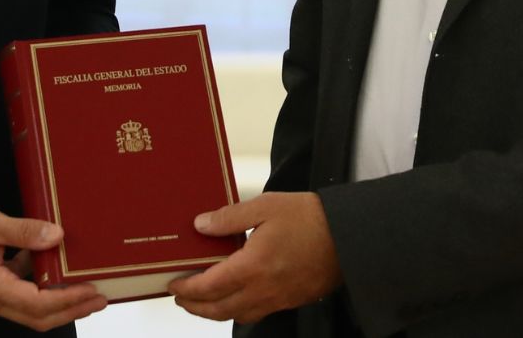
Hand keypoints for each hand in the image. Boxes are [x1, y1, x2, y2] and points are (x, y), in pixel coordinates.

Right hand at [0, 201, 106, 330]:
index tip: (92, 291)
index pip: (39, 303)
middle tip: (100, 298)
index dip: (69, 300)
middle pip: (39, 317)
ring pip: (31, 309)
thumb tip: (56, 236)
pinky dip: (42, 289)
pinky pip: (20, 295)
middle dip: (72, 309)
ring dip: (60, 303)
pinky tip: (54, 269)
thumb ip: (23, 232)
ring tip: (85, 287)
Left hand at [167, 191, 340, 323]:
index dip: (186, 288)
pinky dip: (237, 310)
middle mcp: (262, 290)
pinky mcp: (290, 301)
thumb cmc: (311, 219)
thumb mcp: (265, 207)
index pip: (208, 287)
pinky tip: (235, 298)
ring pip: (236, 315)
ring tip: (203, 300)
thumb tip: (200, 225)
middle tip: (180, 297)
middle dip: (194, 306)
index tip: (174, 283)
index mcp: (252, 267)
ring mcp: (277, 299)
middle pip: (218, 309)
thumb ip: (229, 218)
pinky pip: (256, 314)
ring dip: (214, 312)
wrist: (349, 237)